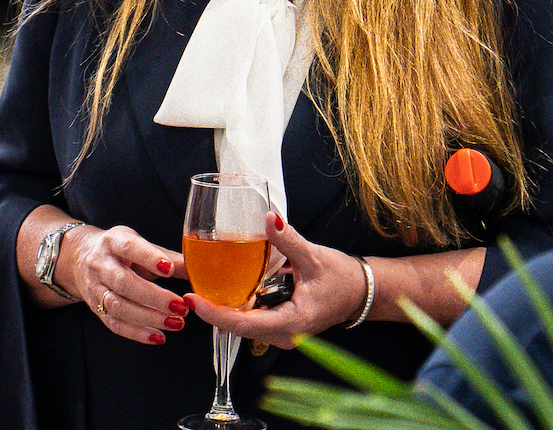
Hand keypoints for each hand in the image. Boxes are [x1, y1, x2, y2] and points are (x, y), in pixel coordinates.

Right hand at [63, 224, 189, 345]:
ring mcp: (95, 288)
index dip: (148, 258)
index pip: (129, 248)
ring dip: (148, 318)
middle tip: (180, 307)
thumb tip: (198, 268)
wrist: (80, 258)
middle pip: (123, 283)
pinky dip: (137, 333)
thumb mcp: (139, 244)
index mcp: (113, 242)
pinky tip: (158, 336)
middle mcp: (100, 264)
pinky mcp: (95, 308)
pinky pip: (114, 324)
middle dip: (154, 297)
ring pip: (118, 307)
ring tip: (176, 323)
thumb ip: (167, 257)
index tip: (169, 269)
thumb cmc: (119, 250)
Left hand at [183, 211, 367, 348]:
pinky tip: (224, 288)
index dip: (216, 314)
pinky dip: (237, 304)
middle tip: (191, 286)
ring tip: (202, 286)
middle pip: (239, 326)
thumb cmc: (342, 279)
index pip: (245, 325)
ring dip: (224, 306)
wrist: (360, 292)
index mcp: (293, 322)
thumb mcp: (314, 257)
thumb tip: (269, 219)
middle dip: (214, 308)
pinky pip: (252, 318)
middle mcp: (284, 334)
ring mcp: (281, 332)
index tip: (195, 300)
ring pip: (244, 324)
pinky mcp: (279, 325)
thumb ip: (289, 240)